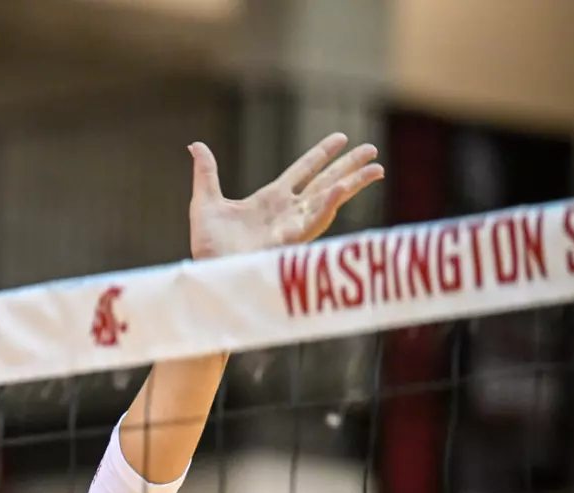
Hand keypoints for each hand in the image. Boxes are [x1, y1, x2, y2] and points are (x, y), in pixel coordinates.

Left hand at [187, 133, 383, 260]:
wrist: (207, 272)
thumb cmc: (208, 246)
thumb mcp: (205, 203)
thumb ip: (207, 173)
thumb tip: (196, 145)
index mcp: (271, 200)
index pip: (303, 171)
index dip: (322, 154)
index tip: (342, 138)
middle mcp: (288, 212)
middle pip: (325, 183)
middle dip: (349, 166)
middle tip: (373, 149)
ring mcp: (292, 227)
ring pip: (329, 201)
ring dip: (352, 184)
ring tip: (377, 169)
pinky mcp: (291, 243)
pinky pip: (313, 222)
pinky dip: (328, 206)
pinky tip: (342, 190)